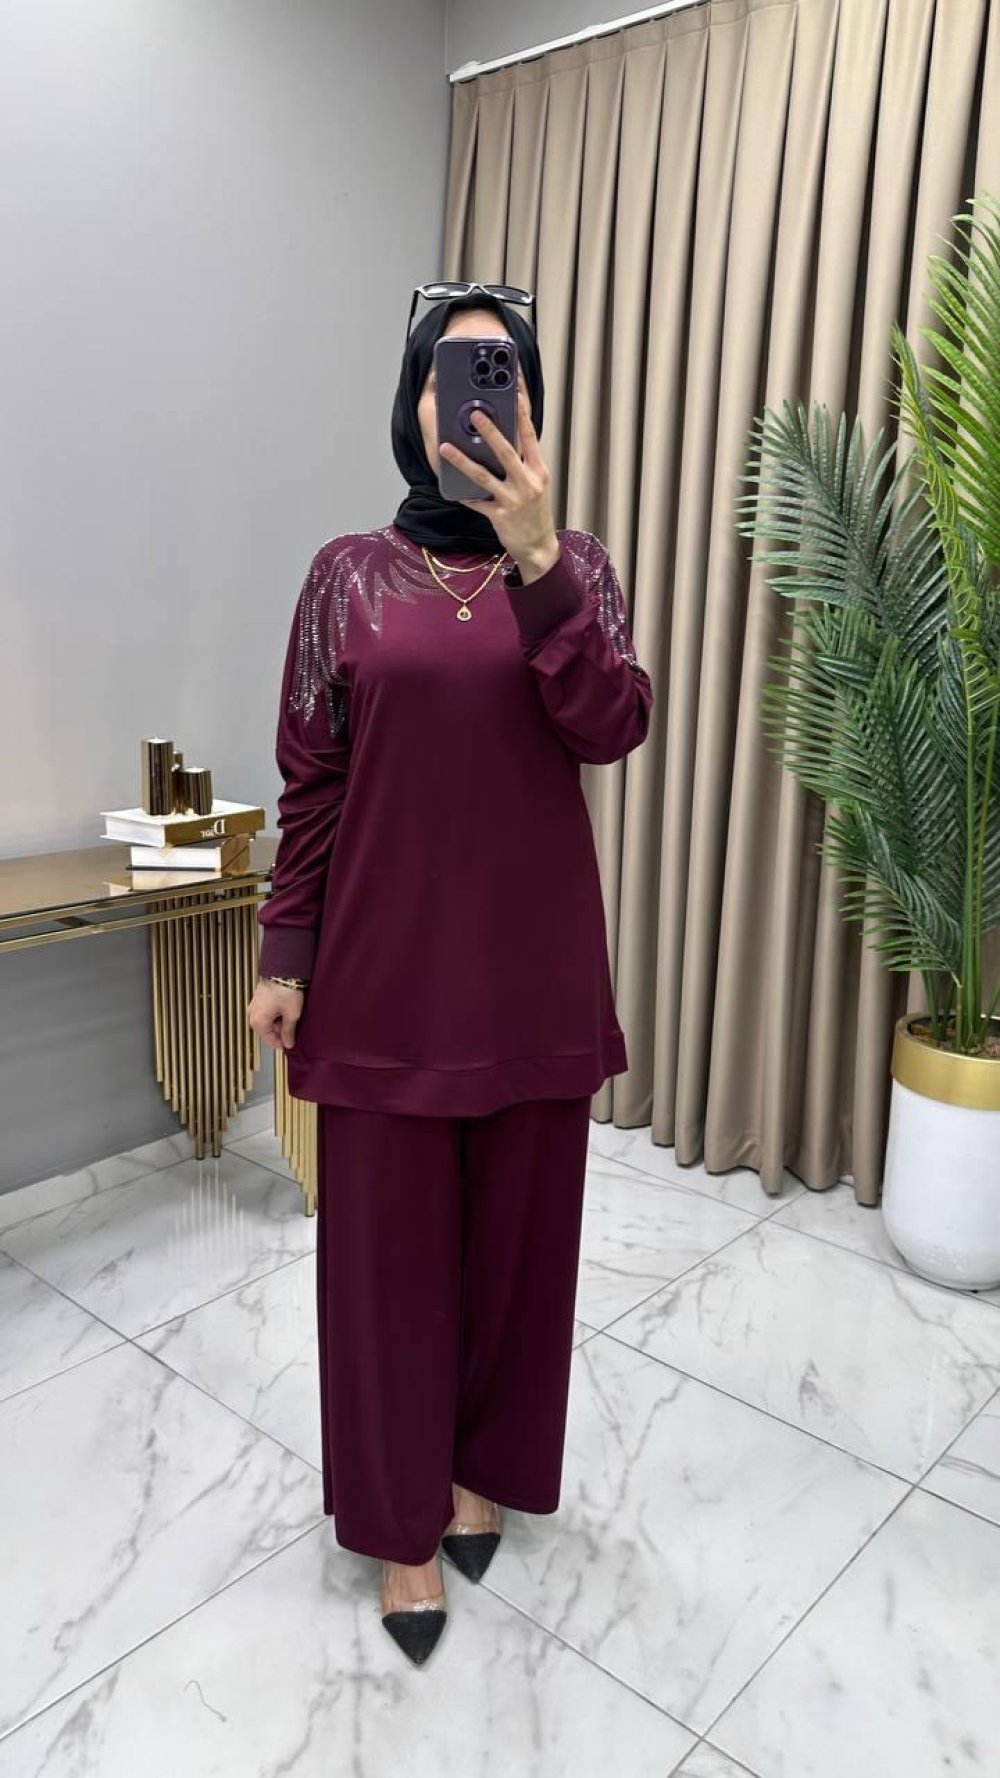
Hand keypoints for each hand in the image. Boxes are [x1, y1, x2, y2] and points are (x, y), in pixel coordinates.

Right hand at [247, 981, 303, 1050]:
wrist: (282, 970)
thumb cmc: (285, 991)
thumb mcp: (291, 1015)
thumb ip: (289, 1031)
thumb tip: (288, 1043)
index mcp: (258, 1022)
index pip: (269, 1040)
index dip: (281, 1043)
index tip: (292, 1043)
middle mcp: (253, 1015)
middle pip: (267, 1031)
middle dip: (280, 1032)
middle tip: (294, 1029)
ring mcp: (254, 1006)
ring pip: (267, 1021)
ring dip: (278, 1022)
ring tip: (291, 1017)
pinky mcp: (259, 998)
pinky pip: (266, 1012)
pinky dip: (275, 1014)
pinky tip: (286, 1010)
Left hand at [439, 389, 559, 581]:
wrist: (539, 547)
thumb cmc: (536, 513)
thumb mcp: (536, 485)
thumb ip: (523, 464)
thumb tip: (503, 443)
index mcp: (538, 471)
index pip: (529, 436)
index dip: (522, 413)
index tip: (514, 392)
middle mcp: (527, 483)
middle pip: (505, 451)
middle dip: (489, 431)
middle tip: (474, 413)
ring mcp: (513, 499)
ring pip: (483, 475)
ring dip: (462, 460)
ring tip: (445, 447)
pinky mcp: (499, 515)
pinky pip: (477, 502)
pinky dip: (465, 495)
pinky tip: (452, 487)